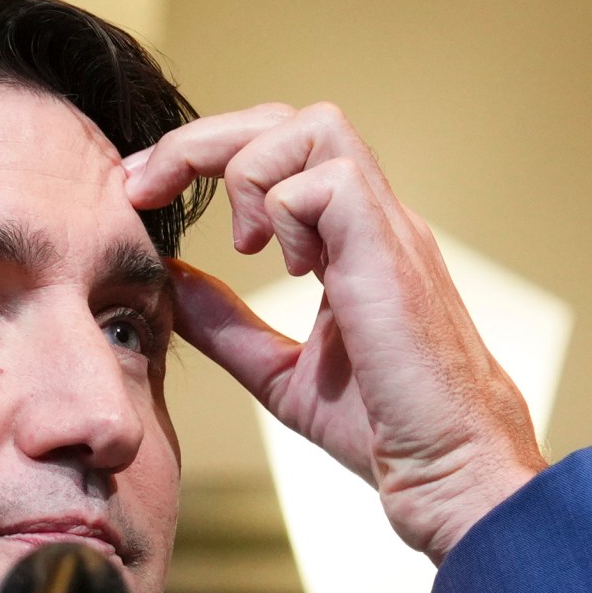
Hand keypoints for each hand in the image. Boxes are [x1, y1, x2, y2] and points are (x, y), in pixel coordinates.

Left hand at [126, 103, 545, 560]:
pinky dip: (287, 211)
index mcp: (348, 240)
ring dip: (248, 172)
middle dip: (201, 141)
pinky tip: (287, 270)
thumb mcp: (278, 371)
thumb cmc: (385, 431)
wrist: (450, 473)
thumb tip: (169, 281)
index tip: (141, 192)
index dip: (201, 156)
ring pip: (313, 127)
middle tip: (142, 186)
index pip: (277, 151)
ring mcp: (388, 229)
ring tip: (243, 246)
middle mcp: (373, 220)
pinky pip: (329, 180)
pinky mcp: (392, 251)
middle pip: (287, 120)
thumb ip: (225, 324)